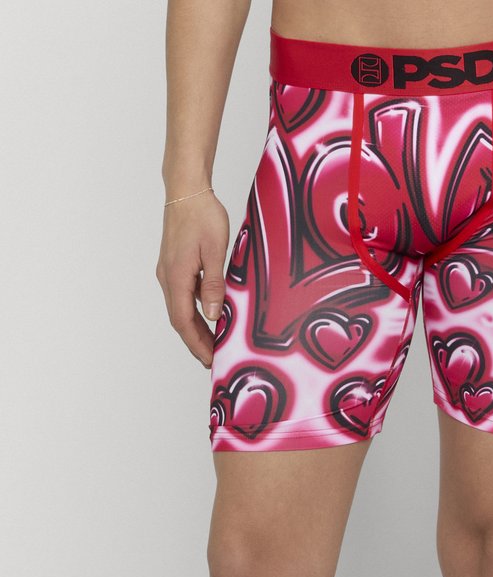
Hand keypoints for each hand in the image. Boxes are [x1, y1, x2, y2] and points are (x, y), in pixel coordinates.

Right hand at [156, 191, 229, 367]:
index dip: (197, 344)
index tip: (209, 360)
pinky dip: (195, 312)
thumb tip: (213, 315)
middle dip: (196, 342)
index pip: (184, 322)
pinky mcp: (174, 266)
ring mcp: (168, 272)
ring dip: (196, 328)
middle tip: (213, 360)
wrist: (186, 189)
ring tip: (214, 343)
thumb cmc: (202, 215)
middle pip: (180, 320)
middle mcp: (167, 278)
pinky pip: (183, 296)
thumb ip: (214, 285)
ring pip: (181, 309)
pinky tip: (211, 316)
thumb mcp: (215, 251)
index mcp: (176, 277)